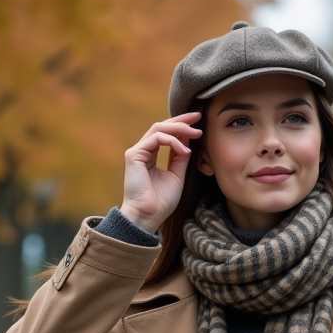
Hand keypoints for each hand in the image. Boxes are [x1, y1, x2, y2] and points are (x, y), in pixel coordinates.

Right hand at [119, 113, 200, 233]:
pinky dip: (172, 141)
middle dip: (182, 120)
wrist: (148, 215)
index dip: (182, 125)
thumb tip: (190, 139)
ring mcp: (137, 151)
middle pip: (162, 126)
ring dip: (179, 128)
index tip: (199, 122)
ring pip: (158, 128)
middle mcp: (143, 151)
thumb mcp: (177, 175)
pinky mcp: (134, 155)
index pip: (166, 134)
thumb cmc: (161, 201)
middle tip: (198, 117)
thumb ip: (181, 157)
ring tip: (196, 133)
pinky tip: (185, 150)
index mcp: (151, 155)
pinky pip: (156, 138)